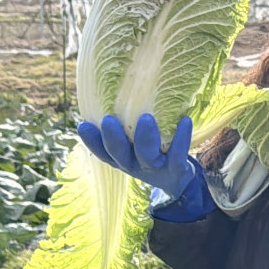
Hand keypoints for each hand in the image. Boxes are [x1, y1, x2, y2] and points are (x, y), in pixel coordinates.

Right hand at [76, 113, 198, 196]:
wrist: (177, 181)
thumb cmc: (151, 153)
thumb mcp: (134, 143)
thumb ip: (125, 123)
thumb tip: (120, 87)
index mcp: (120, 157)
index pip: (101, 150)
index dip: (91, 140)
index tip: (83, 125)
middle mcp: (133, 163)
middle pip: (118, 154)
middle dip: (112, 138)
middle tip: (108, 120)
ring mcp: (154, 168)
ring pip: (146, 155)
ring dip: (144, 137)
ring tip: (146, 118)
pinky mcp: (176, 169)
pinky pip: (177, 155)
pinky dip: (181, 138)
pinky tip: (185, 121)